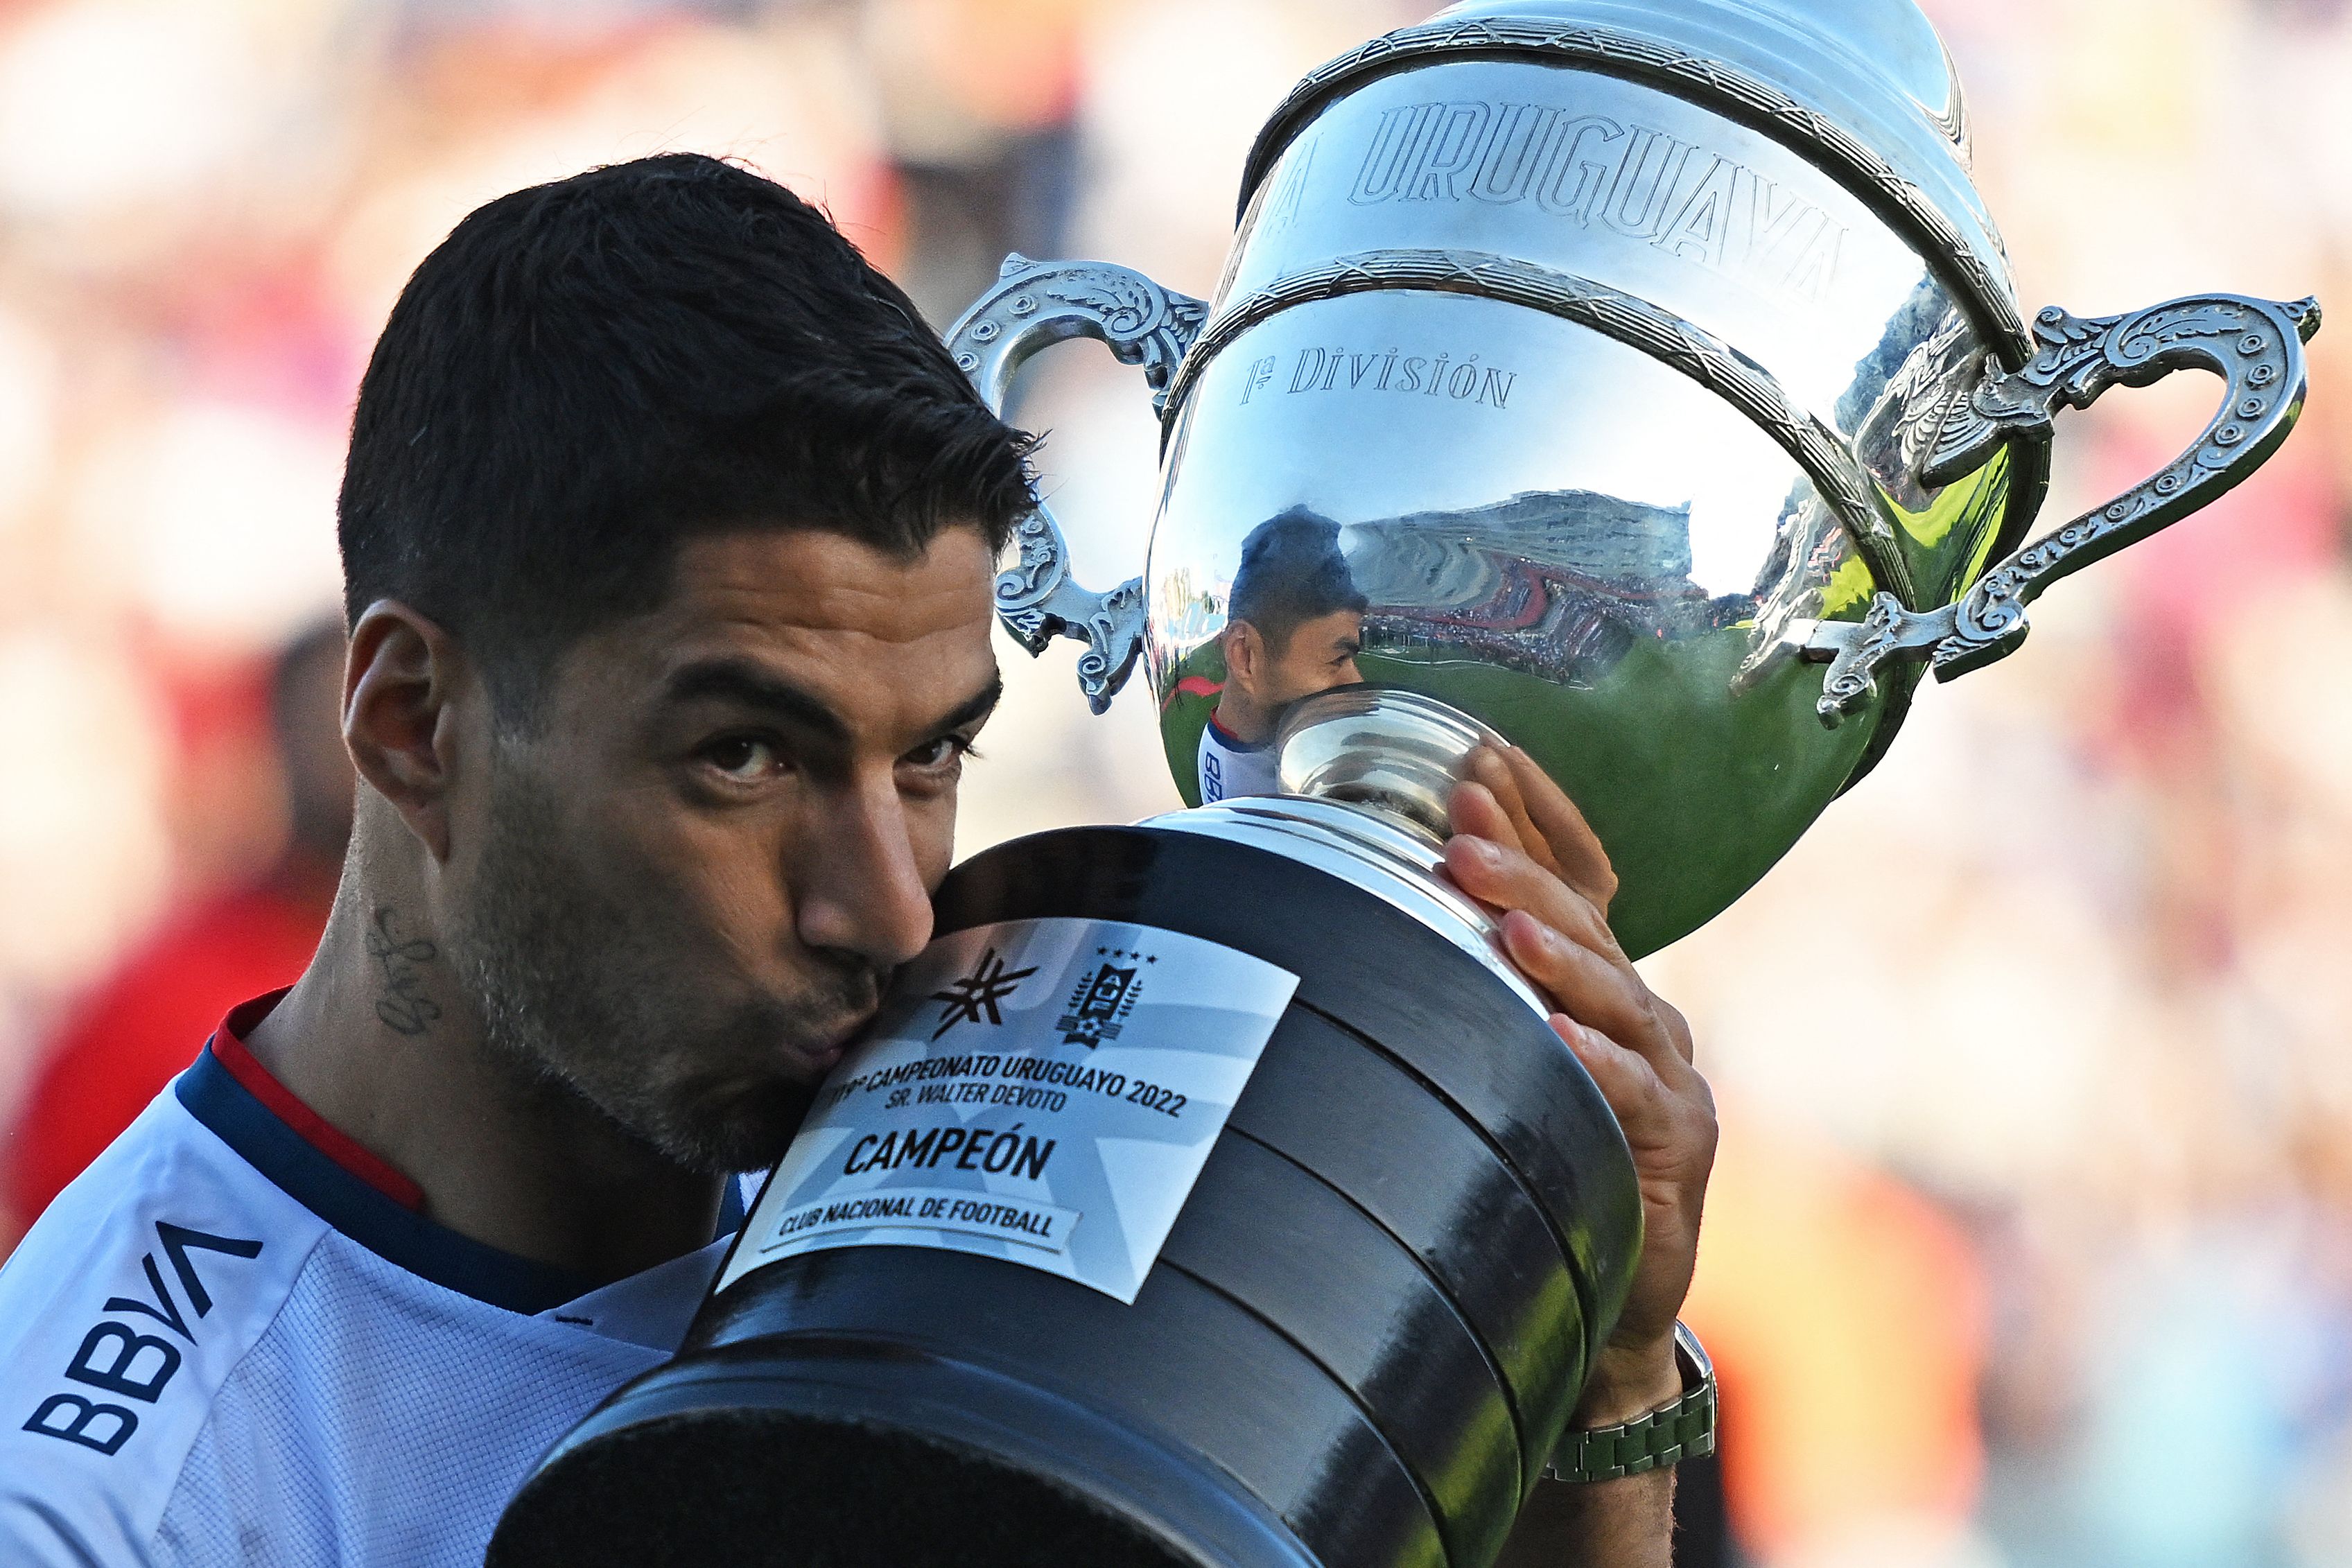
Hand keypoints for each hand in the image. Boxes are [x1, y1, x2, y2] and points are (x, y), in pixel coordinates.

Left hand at [1442, 745, 1717, 1424]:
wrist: (1612, 1292)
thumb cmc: (1547, 1167)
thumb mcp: (1504, 1068)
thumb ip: (1463, 1001)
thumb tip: (1354, 930)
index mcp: (1601, 990)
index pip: (1569, 886)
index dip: (1527, 826)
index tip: (1472, 767)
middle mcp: (1643, 1020)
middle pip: (1589, 929)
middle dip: (1524, 874)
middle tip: (1461, 828)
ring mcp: (1670, 1079)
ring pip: (1618, 1000)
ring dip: (1562, 957)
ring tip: (1510, 924)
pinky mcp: (1678, 1146)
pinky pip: (1634, 1097)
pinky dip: (1597, 1066)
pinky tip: (1559, 1039)